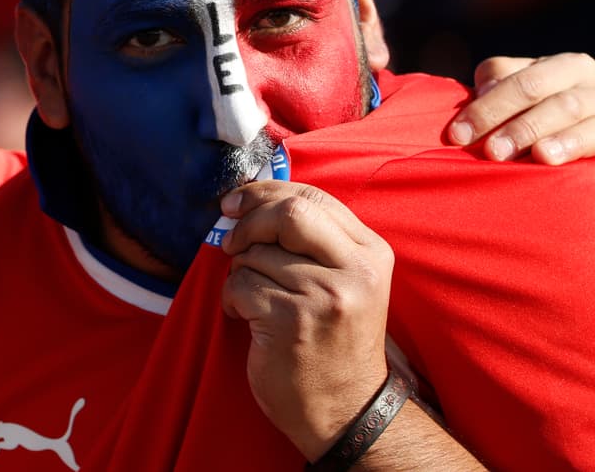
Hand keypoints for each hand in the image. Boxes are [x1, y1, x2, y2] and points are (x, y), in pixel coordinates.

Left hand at [219, 181, 391, 460]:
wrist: (344, 410)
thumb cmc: (331, 339)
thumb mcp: (342, 280)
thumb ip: (310, 238)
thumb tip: (246, 198)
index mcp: (371, 253)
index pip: (312, 196)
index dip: (264, 192)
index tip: (235, 204)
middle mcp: (356, 271)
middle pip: (288, 212)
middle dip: (249, 221)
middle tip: (231, 242)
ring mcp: (326, 297)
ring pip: (255, 253)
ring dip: (239, 271)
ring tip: (255, 299)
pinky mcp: (292, 321)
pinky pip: (240, 285)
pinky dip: (232, 299)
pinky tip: (247, 317)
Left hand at [448, 53, 594, 163]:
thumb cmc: (557, 116)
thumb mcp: (533, 97)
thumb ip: (502, 88)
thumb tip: (479, 96)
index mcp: (556, 66)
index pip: (513, 77)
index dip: (483, 104)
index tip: (457, 134)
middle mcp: (581, 74)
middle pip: (533, 87)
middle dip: (500, 115)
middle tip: (481, 147)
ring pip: (566, 108)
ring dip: (530, 130)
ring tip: (504, 153)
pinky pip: (594, 135)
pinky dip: (569, 144)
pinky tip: (547, 157)